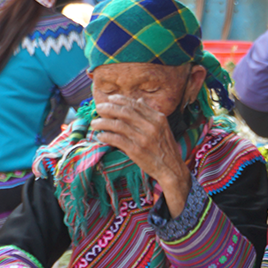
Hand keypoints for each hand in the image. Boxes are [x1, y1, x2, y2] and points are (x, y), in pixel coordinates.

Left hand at [92, 95, 191, 213]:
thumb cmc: (166, 149)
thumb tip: (139, 100)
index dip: (120, 100)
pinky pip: (116, 140)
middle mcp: (151, 126)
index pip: (135, 104)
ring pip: (118, 125)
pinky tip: (101, 136)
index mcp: (158, 118)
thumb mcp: (163, 128)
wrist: (172, 169)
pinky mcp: (136, 150)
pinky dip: (106, 136)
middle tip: (98, 108)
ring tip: (95, 123)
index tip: (110, 99)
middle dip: (108, 108)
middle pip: (124, 112)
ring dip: (103, 122)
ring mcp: (143, 138)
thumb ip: (150, 114)